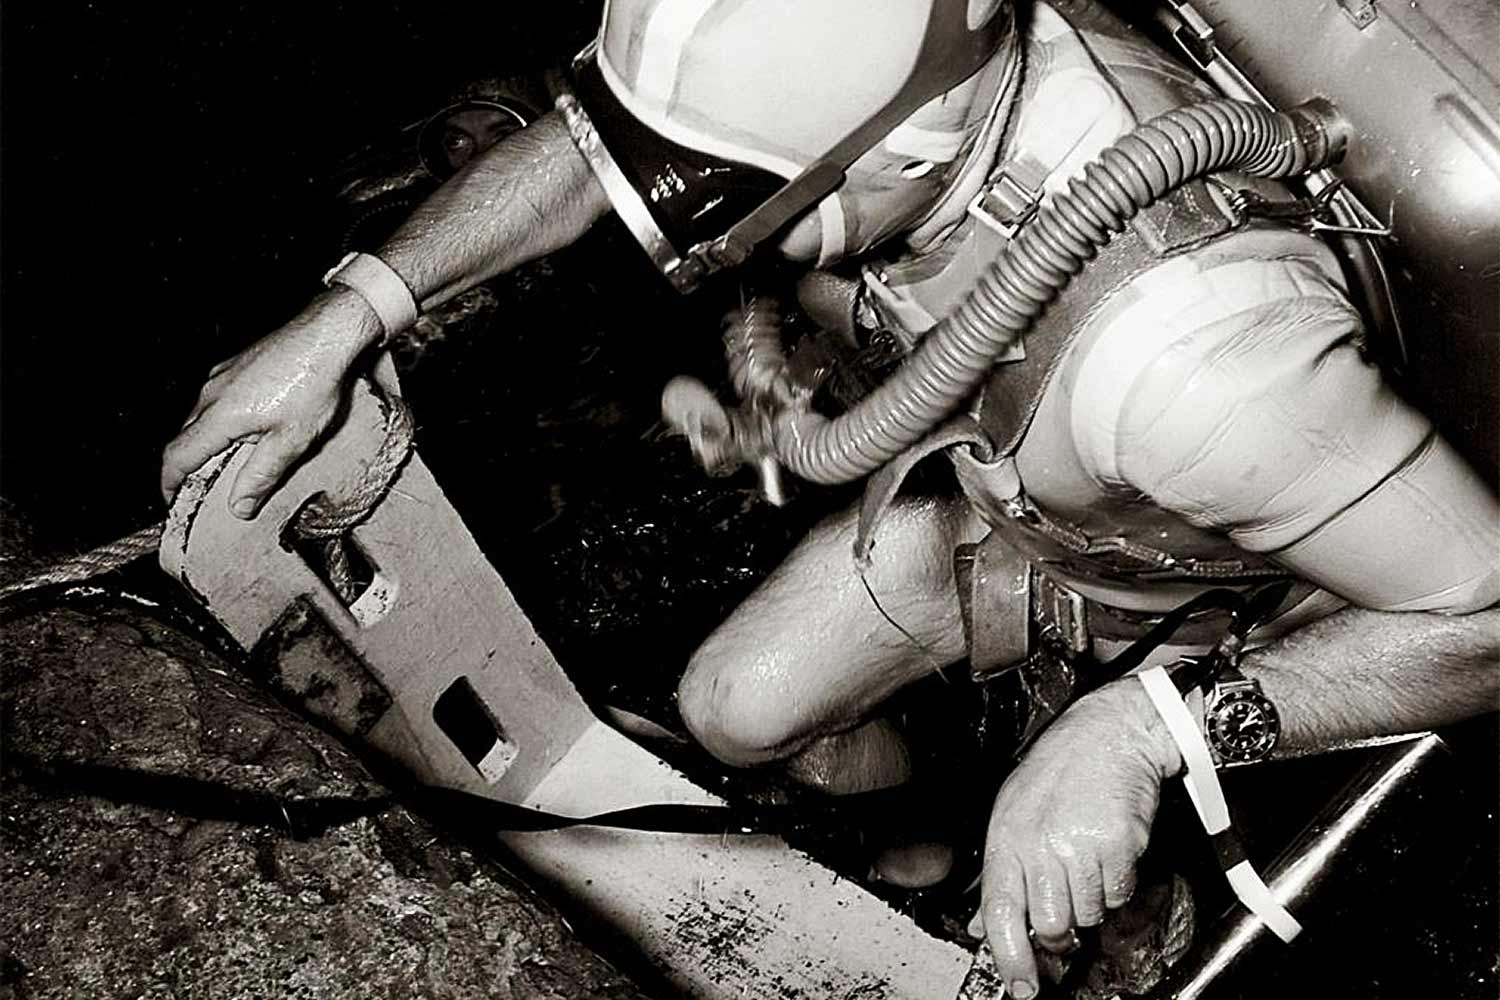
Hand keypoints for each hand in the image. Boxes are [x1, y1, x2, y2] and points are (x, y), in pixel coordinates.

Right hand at [160, 289, 382, 517]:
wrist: (326, 335)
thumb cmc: (313, 383)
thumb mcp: (292, 441)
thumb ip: (261, 476)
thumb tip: (238, 508)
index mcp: (219, 416)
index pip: (176, 457)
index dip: (170, 484)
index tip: (173, 503)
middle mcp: (211, 393)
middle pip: (185, 438)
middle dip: (188, 467)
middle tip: (202, 492)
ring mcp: (222, 376)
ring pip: (201, 417)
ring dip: (207, 443)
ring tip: (228, 464)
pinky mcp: (236, 365)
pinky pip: (216, 400)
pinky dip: (221, 421)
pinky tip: (248, 429)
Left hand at [976, 680, 1182, 999]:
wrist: (1108, 735)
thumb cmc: (1060, 775)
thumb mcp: (1014, 814)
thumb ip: (1002, 873)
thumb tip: (985, 924)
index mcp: (1006, 839)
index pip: (999, 915)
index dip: (1010, 960)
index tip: (1022, 988)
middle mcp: (1039, 845)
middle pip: (1049, 926)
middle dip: (1062, 930)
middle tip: (1068, 902)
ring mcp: (1079, 847)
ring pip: (1087, 915)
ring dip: (1091, 901)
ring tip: (1088, 860)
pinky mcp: (1117, 847)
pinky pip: (1118, 895)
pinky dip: (1117, 885)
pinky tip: (1109, 851)